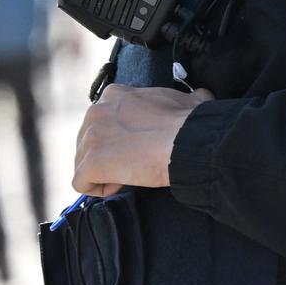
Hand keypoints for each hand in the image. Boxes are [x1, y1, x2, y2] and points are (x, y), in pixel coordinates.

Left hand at [72, 84, 213, 196]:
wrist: (186, 142)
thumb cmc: (189, 123)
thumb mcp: (188, 99)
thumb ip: (188, 97)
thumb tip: (204, 95)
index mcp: (114, 95)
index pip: (101, 121)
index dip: (117, 139)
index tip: (136, 149)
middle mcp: (96, 112)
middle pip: (87, 141)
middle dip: (106, 156)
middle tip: (132, 164)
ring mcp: (90, 138)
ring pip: (82, 163)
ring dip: (103, 173)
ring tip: (128, 176)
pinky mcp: (90, 164)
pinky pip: (81, 183)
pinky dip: (98, 189)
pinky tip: (119, 186)